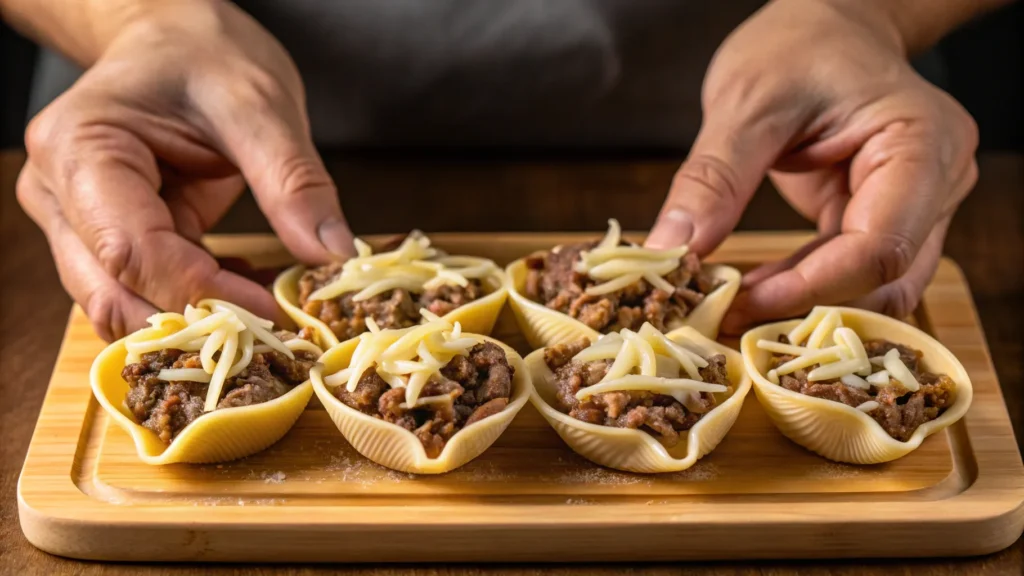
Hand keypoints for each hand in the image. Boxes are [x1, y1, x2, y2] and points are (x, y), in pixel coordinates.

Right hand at [16, 1, 354, 340]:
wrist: (177, 38)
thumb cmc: (206, 56)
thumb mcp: (260, 104)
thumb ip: (294, 180)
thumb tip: (331, 254)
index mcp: (81, 149)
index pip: (130, 250)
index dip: (201, 293)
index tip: (270, 312)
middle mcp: (60, 195)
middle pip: (113, 294)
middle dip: (193, 323)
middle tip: (272, 332)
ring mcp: (78, 223)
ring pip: (124, 307)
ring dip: (194, 322)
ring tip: (267, 311)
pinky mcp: (111, 239)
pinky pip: (148, 293)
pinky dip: (199, 303)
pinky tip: (249, 286)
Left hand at [646, 0, 977, 332]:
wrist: (826, 26)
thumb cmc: (798, 46)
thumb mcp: (746, 102)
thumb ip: (714, 178)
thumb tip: (673, 249)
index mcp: (922, 144)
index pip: (878, 244)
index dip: (811, 286)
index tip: (740, 302)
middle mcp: (937, 183)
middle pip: (885, 277)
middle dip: (805, 305)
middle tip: (726, 315)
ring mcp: (917, 205)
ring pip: (871, 287)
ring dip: (803, 305)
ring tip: (731, 307)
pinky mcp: (883, 218)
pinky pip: (848, 271)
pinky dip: (802, 287)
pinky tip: (751, 292)